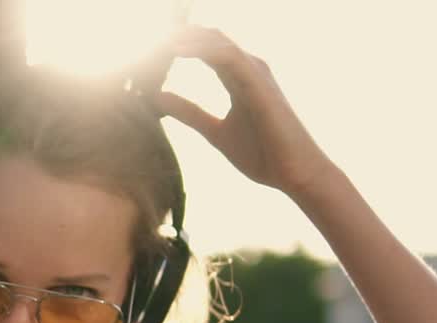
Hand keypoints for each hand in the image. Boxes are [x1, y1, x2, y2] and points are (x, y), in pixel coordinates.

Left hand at [150, 26, 337, 197]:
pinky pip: (227, 56)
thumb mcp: (215, 132)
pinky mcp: (259, 83)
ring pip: (215, 40)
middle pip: (207, 37)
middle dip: (175, 34)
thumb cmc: (263, 154)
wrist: (295, 174)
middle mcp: (248, 68)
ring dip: (183, 38)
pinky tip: (175, 51)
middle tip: (141, 38)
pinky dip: (200, 49)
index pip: (203, 48)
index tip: (142, 48)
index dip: (174, 44)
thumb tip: (158, 98)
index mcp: (237, 78)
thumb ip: (190, 113)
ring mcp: (255, 72)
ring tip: (152, 40)